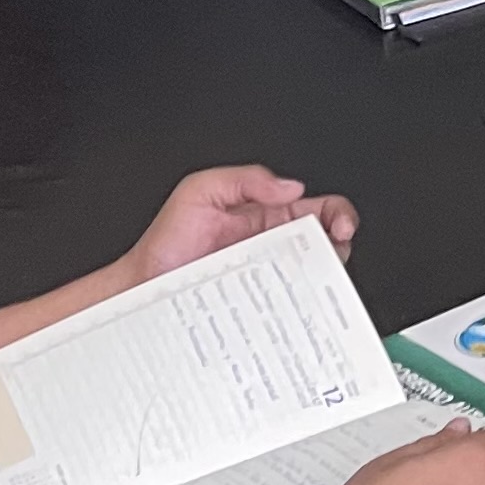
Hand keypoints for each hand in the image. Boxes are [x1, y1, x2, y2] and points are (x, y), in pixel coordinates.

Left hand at [118, 166, 357, 285]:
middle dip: (340, 246)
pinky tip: (297, 301)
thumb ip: (245, 179)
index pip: (317, 208)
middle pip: (325, 244)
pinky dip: (301, 305)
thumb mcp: (200, 190)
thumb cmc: (166, 243)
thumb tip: (292, 187)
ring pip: (312, 276)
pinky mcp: (258, 305)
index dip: (338, 214)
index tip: (341, 226)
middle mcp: (272, 245)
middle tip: (335, 252)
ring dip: (323, 277)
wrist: (142, 287)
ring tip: (318, 276)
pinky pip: (289, 305)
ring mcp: (267, 277)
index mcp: (266, 213)